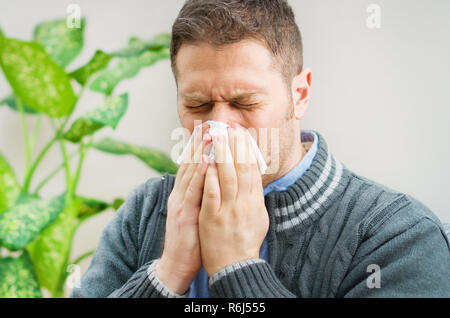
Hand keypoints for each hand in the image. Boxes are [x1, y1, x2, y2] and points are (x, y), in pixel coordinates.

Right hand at [156, 123, 211, 293]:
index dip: (199, 147)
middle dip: (199, 142)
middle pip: (189, 163)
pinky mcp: (184, 213)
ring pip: (190, 172)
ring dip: (199, 151)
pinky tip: (206, 161)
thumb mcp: (195, 212)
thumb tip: (212, 180)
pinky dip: (199, 174)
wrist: (176, 264)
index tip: (208, 130)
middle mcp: (179, 194)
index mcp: (183, 193)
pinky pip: (193, 190)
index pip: (191, 165)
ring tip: (209, 133)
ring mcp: (180, 202)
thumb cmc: (191, 239)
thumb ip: (200, 196)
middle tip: (209, 123)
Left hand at [198, 124, 268, 275]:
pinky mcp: (213, 217)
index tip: (242, 133)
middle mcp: (244, 203)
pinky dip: (209, 176)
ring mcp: (229, 210)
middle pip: (241, 168)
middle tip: (230, 127)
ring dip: (222, 154)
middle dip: (235, 145)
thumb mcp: (258, 217)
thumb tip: (255, 178)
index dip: (247, 150)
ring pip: (227, 176)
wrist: (235, 266)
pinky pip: (212, 193)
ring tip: (218, 136)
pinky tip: (206, 161)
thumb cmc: (246, 241)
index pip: (252, 169)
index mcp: (255, 201)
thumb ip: (255, 196)